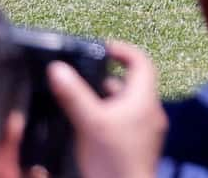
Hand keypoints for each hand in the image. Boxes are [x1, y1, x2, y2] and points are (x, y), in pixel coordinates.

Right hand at [37, 41, 164, 177]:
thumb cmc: (113, 159)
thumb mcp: (90, 122)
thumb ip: (74, 95)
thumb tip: (57, 68)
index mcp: (144, 98)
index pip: (141, 61)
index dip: (122, 50)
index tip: (101, 48)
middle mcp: (149, 111)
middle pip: (130, 84)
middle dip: (104, 80)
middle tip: (80, 80)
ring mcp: (146, 131)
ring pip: (125, 106)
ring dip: (103, 101)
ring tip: (78, 104)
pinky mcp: (138, 147)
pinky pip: (124, 124)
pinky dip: (107, 119)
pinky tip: (87, 128)